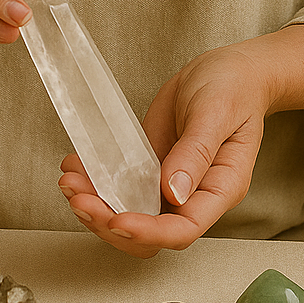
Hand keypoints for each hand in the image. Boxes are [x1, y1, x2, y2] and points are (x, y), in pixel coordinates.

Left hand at [57, 45, 270, 258]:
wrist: (227, 70)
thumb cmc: (233, 89)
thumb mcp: (217, 112)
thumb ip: (196, 152)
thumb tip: (174, 192)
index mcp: (219, 188)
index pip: (183, 229)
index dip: (148, 232)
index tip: (117, 219)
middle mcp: (193, 194)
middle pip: (149, 232)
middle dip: (110, 221)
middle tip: (79, 197)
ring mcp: (168, 182)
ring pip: (129, 212)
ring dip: (96, 204)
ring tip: (70, 182)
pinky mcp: (150, 165)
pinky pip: (120, 184)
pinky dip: (95, 181)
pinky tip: (77, 167)